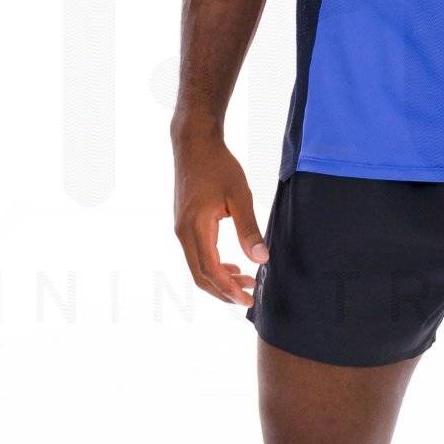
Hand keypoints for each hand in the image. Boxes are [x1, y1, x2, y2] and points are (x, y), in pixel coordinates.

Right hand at [173, 135, 268, 304]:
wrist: (194, 144)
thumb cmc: (218, 166)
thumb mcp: (240, 196)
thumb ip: (249, 229)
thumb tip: (261, 259)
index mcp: (196, 228)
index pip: (210, 270)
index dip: (229, 289)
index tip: (248, 299)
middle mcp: (183, 233)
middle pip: (200, 275)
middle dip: (224, 291)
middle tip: (249, 298)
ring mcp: (181, 229)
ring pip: (197, 266)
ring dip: (220, 279)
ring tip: (245, 281)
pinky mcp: (184, 224)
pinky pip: (196, 254)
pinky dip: (213, 266)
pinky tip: (232, 265)